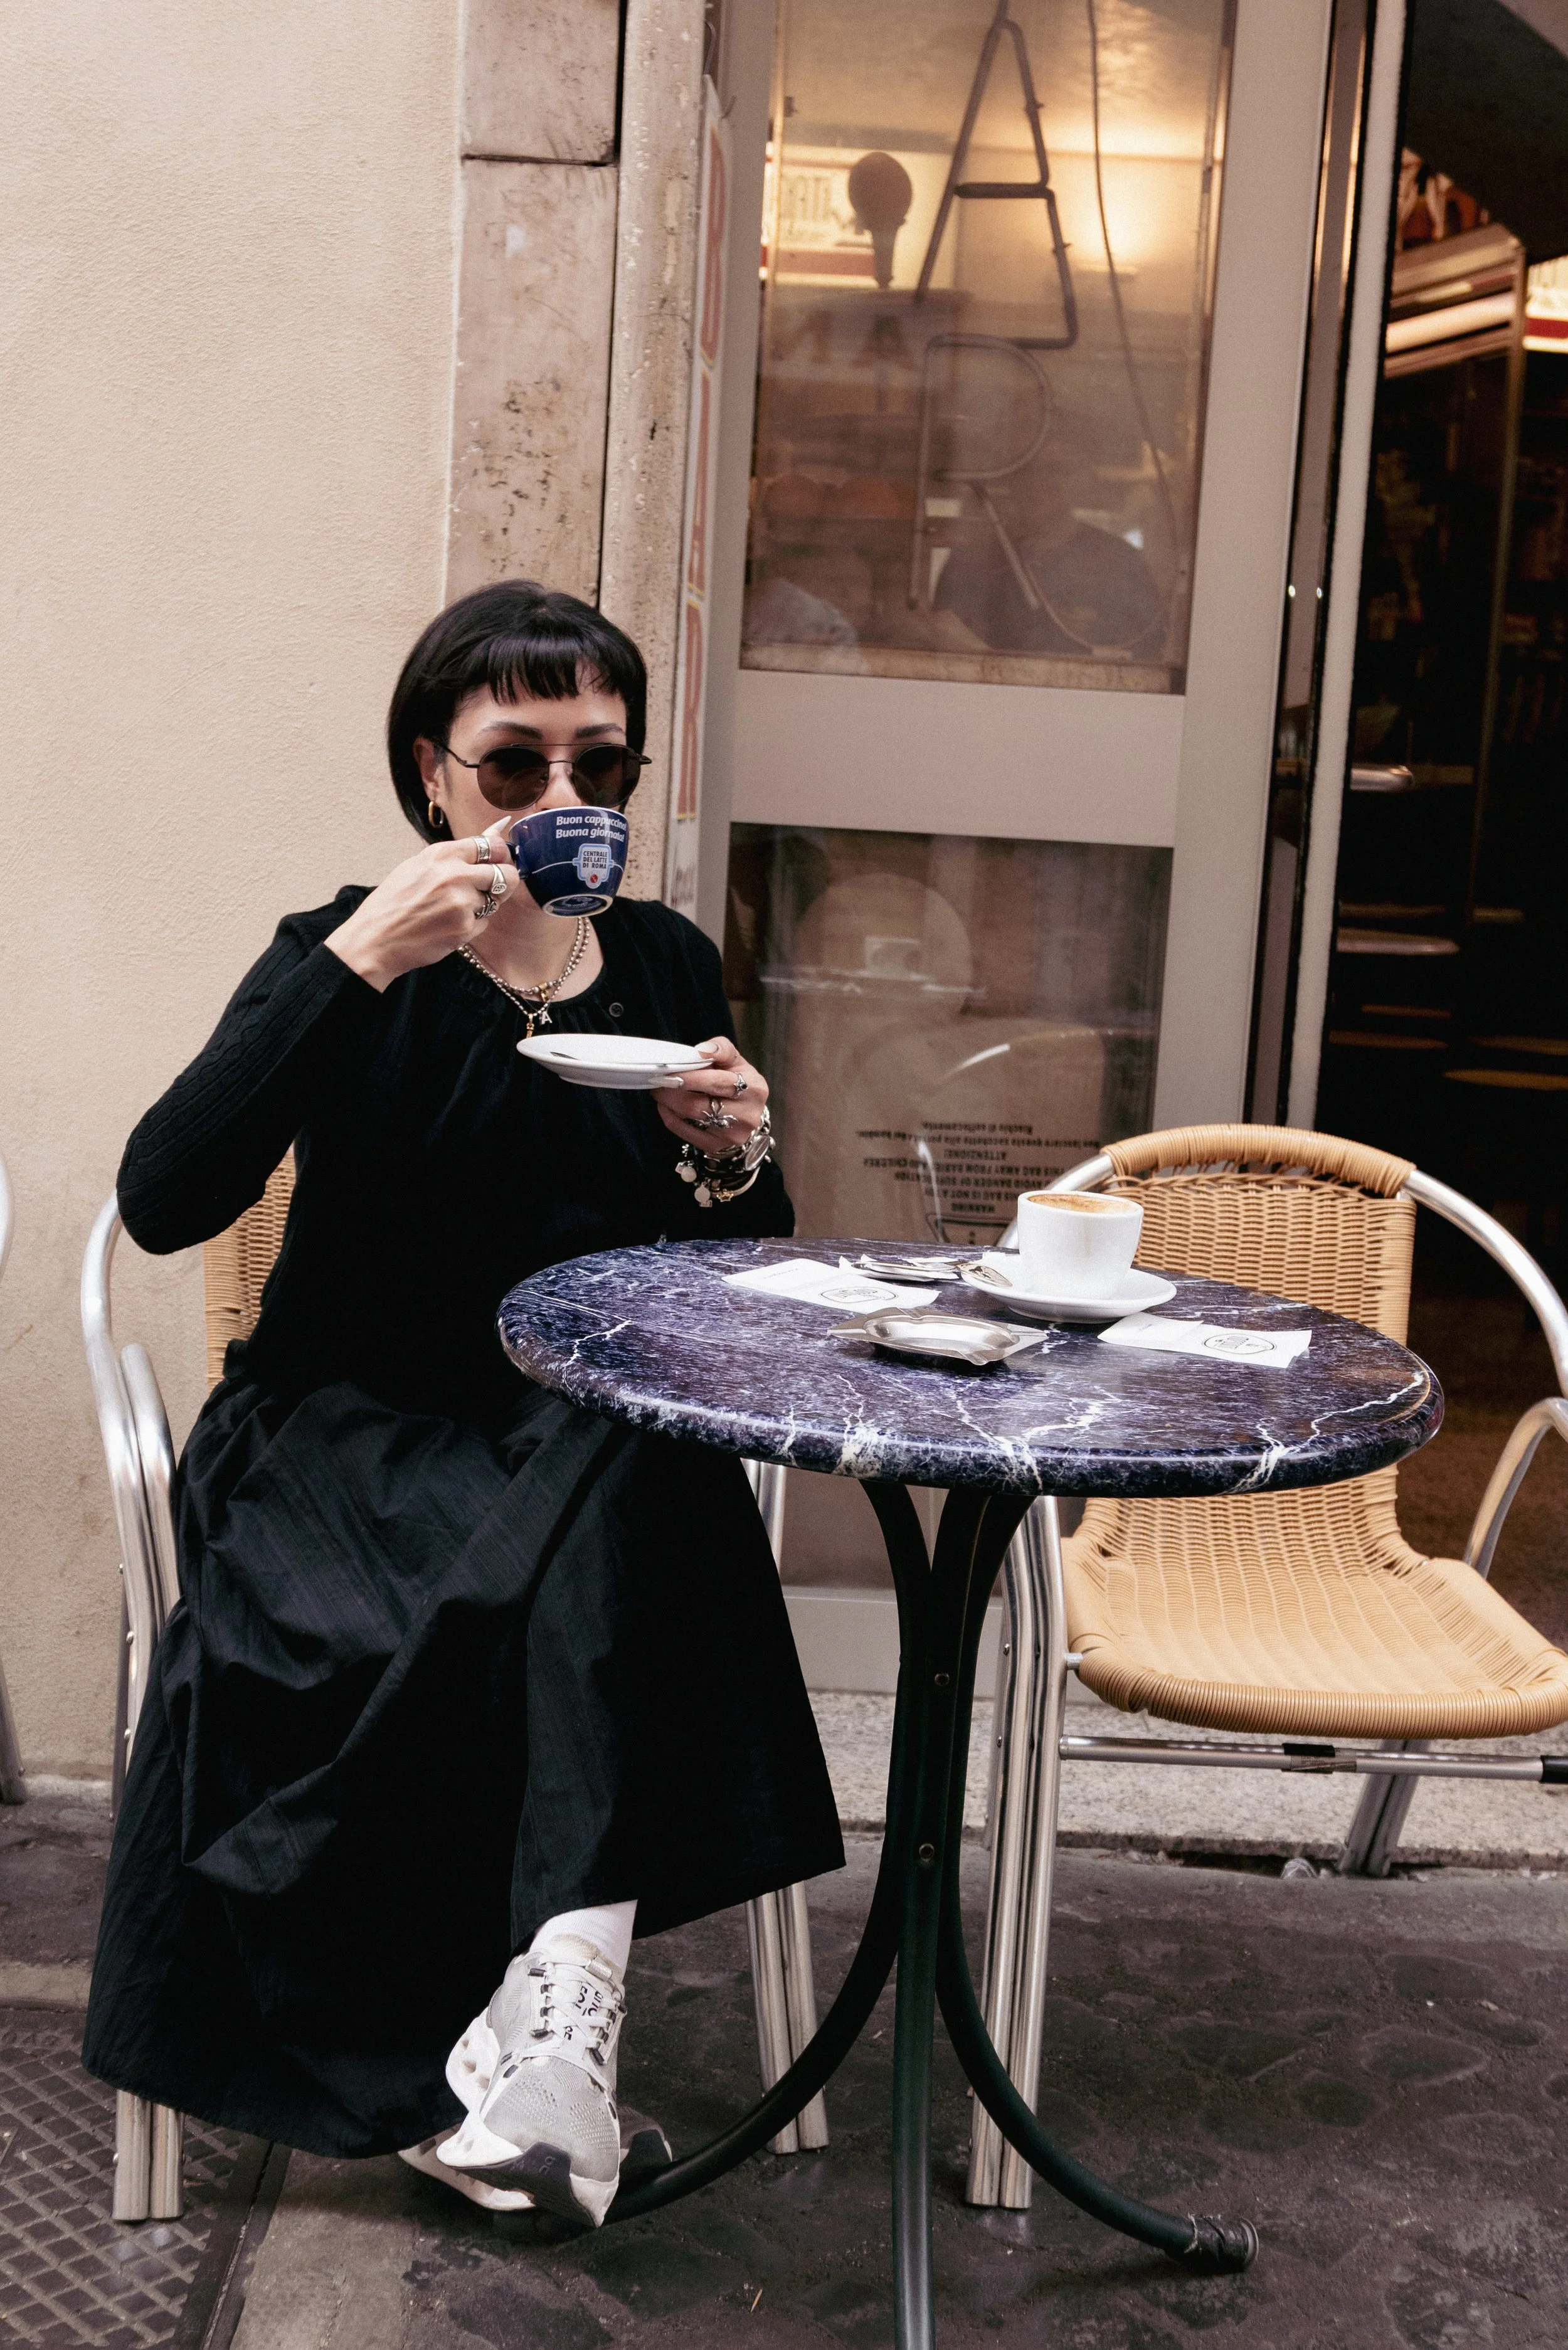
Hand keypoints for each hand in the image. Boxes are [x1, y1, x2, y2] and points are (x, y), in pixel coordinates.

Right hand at [325, 817, 516, 990]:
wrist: (375, 939)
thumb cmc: (393, 902)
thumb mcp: (418, 865)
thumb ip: (458, 853)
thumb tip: (496, 832)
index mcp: (442, 854)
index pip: (492, 845)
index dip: (501, 855)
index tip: (499, 861)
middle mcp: (455, 875)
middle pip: (506, 874)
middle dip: (503, 882)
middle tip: (488, 889)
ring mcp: (462, 903)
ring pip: (495, 901)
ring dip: (482, 905)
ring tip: (451, 909)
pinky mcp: (464, 928)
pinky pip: (483, 923)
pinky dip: (471, 925)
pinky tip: (446, 925)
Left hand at [655, 1036, 768, 1156]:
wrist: (745, 1115)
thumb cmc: (738, 1084)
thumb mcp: (736, 1062)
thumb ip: (722, 1049)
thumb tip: (701, 1051)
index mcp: (754, 1089)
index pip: (717, 1082)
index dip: (690, 1077)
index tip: (671, 1069)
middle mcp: (746, 1115)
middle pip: (699, 1104)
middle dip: (672, 1090)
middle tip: (659, 1079)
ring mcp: (731, 1135)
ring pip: (689, 1118)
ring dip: (668, 1102)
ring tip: (660, 1090)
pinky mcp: (715, 1146)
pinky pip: (684, 1132)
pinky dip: (670, 1116)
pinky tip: (666, 1106)